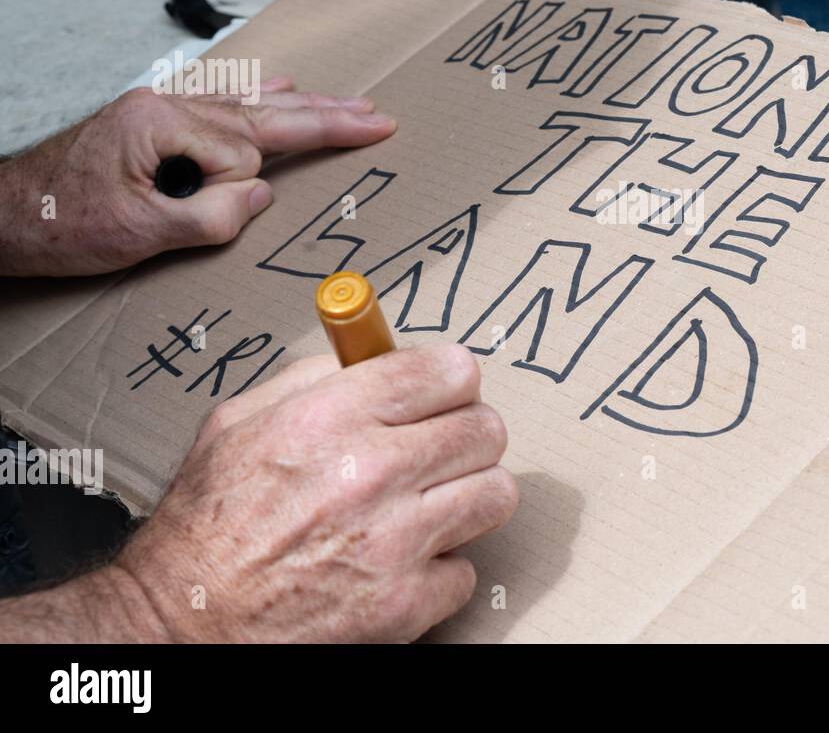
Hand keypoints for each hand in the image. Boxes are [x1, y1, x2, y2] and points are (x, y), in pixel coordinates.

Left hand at [0, 77, 395, 275]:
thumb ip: (210, 217)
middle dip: (326, 117)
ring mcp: (162, 108)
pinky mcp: (156, 120)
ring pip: (251, 106)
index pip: (241, 157)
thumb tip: (259, 196)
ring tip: (350, 105)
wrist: (4, 214)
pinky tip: (283, 86)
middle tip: (377, 116)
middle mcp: (166, 105)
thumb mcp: (140, 235)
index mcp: (163, 123)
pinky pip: (223, 105)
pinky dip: (260, 100)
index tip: (206, 218)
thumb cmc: (61, 225)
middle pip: (265, 111)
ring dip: (303, 109)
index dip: (237, 196)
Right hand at [106, 344, 515, 642]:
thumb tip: (376, 354)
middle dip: (468, 435)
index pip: (451, 370)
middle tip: (443, 449)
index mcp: (331, 416)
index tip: (446, 392)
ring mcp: (394, 541)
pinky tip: (402, 564)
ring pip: (497, 494)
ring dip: (470, 498)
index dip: (453, 379)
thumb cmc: (207, 525)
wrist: (182, 622)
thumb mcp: (239, 420)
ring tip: (433, 504)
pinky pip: (468, 570)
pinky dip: (440, 570)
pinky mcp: (404, 604)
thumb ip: (315, 378)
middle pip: (487, 429)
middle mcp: (370, 472)